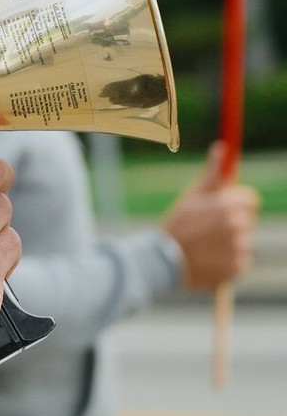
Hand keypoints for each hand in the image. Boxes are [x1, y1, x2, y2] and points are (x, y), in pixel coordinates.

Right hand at [162, 142, 260, 290]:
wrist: (163, 262)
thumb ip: (213, 174)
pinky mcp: (239, 267)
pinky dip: (228, 259)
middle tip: (207, 228)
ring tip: (205, 244)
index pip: (250, 199)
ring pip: (243, 240)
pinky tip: (209, 257)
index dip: (236, 201)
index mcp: (228, 206)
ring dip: (230, 241)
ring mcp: (240, 248)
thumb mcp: (192, 196)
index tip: (221, 207)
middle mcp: (238, 227)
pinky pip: (240, 259)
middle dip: (232, 221)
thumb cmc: (177, 224)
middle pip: (247, 220)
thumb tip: (222, 148)